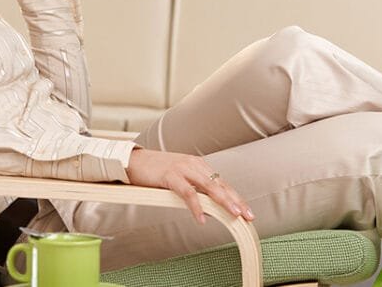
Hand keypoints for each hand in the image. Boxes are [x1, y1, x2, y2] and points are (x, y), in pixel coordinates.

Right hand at [126, 148, 254, 224]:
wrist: (133, 161)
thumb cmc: (155, 171)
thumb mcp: (179, 179)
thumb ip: (194, 192)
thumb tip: (209, 212)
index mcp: (197, 165)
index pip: (221, 182)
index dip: (235, 197)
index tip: (247, 211)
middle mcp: (193, 164)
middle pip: (220, 184)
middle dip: (236, 200)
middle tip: (247, 215)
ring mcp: (183, 168)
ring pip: (208, 187)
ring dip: (223, 201)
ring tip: (234, 215)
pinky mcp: (170, 175)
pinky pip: (187, 193)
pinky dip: (196, 207)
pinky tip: (201, 219)